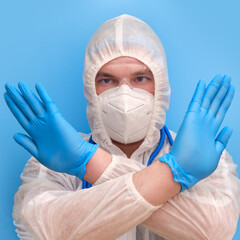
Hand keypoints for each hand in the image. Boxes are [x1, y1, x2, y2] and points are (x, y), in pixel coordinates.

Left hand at [4, 82, 97, 178]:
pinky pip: (49, 104)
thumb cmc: (59, 160)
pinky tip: (37, 87)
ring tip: (18, 84)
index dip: (13, 106)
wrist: (75, 160)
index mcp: (34, 133)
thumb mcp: (38, 153)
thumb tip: (14, 135)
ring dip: (27, 94)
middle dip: (16, 97)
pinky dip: (43, 95)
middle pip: (25, 108)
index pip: (21, 116)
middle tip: (8, 86)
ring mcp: (48, 121)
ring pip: (35, 104)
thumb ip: (27, 143)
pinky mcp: (57, 119)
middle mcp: (40, 124)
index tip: (6, 97)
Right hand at [160, 75, 234, 190]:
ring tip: (220, 77)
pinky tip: (203, 83)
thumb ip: (222, 139)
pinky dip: (200, 92)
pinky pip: (196, 102)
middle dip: (222, 90)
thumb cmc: (199, 164)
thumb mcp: (216, 152)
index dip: (226, 99)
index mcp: (212, 130)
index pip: (220, 110)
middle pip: (216, 102)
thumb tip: (229, 127)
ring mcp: (198, 119)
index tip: (230, 89)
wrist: (184, 169)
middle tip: (226, 78)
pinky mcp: (191, 118)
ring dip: (214, 88)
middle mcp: (206, 122)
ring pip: (208, 100)